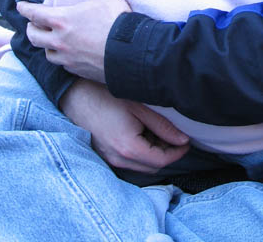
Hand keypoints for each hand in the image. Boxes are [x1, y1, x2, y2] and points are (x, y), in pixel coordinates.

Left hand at [17, 0, 130, 82]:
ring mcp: (66, 58)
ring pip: (46, 52)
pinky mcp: (77, 71)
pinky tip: (68, 53)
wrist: (130, 53)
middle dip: (32, 28)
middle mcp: (58, 40)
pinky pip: (61, 64)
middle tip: (34, 23)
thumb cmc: (116, 20)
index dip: (25, 9)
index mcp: (61, 20)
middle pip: (33, 36)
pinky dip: (60, 57)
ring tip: (51, 39)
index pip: (33, 14)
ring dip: (45, 44)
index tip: (20, 6)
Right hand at [60, 78, 189, 171]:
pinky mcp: (104, 155)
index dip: (178, 152)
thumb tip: (183, 140)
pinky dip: (140, 154)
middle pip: (152, 167)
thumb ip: (162, 125)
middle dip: (167, 154)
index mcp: (129, 148)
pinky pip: (128, 162)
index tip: (187, 141)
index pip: (162, 161)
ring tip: (159, 133)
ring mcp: (109, 159)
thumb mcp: (138, 106)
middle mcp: (118, 159)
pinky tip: (142, 135)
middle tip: (175, 136)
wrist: (75, 95)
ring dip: (153, 155)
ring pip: (140, 167)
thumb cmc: (106, 96)